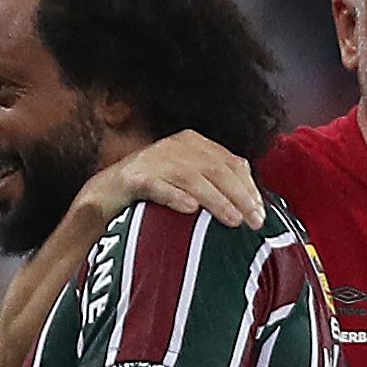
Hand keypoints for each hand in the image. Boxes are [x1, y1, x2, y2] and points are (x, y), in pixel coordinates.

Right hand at [78, 130, 264, 230]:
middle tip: (253, 222)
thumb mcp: (188, 183)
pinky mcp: (134, 177)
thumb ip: (215, 187)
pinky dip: (175, 197)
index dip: (249, 187)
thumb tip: (251, 211)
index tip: (261, 213)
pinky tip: (190, 210)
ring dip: (215, 199)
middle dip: (239, 196)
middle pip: (216, 169)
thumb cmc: (154, 194)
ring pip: (192, 177)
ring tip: (232, 220)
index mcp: (194, 144)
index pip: (231, 162)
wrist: (106, 195)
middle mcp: (175, 146)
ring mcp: (154, 160)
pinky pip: (158, 186)